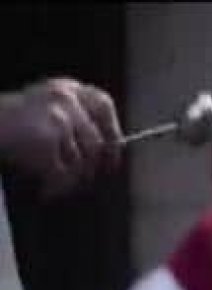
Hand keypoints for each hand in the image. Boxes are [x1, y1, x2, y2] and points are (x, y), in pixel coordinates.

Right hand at [0, 77, 122, 194]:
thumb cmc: (13, 126)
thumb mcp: (47, 110)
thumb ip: (78, 121)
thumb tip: (111, 150)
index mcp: (66, 88)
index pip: (103, 105)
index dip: (112, 132)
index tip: (112, 155)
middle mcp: (64, 98)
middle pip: (96, 142)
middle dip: (92, 167)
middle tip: (85, 182)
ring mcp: (57, 117)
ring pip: (82, 161)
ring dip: (72, 181)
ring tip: (57, 186)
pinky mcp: (46, 138)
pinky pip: (65, 173)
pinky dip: (57, 187)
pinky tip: (47, 191)